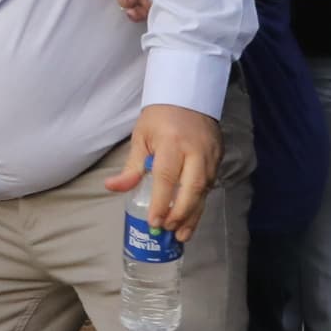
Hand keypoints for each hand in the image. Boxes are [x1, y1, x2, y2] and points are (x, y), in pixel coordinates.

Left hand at [104, 102, 218, 237]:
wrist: (188, 96)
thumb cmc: (159, 118)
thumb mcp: (141, 138)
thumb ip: (131, 167)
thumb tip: (111, 188)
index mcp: (172, 143)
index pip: (167, 177)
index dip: (161, 202)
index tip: (154, 222)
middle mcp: (195, 151)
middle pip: (191, 188)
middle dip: (180, 213)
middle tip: (168, 230)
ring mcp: (210, 155)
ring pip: (204, 191)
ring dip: (193, 215)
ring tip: (181, 234)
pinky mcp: (219, 158)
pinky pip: (210, 186)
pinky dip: (200, 204)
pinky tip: (191, 218)